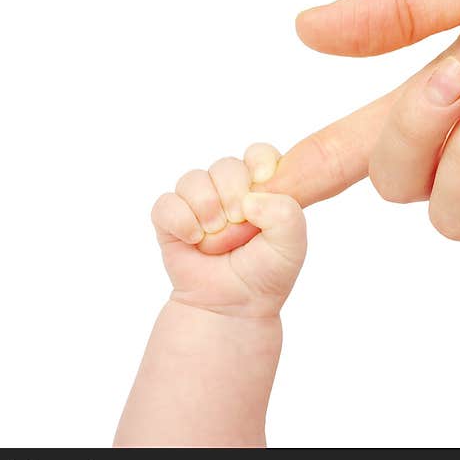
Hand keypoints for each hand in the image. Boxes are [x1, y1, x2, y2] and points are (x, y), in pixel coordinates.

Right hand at [151, 143, 305, 316]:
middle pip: (225, 165)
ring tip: (215, 236)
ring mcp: (198, 203)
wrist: (234, 306)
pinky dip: (180, 221)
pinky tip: (193, 240)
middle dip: (233, 194)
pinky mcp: (170, 220)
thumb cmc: (266, 273)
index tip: (263, 181)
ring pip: (192, 179)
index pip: (258, 153)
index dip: (259, 161)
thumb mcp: (292, 244)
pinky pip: (166, 204)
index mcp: (260, 189)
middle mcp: (228, 191)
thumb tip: (249, 198)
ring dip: (207, 208)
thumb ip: (287, 213)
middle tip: (239, 223)